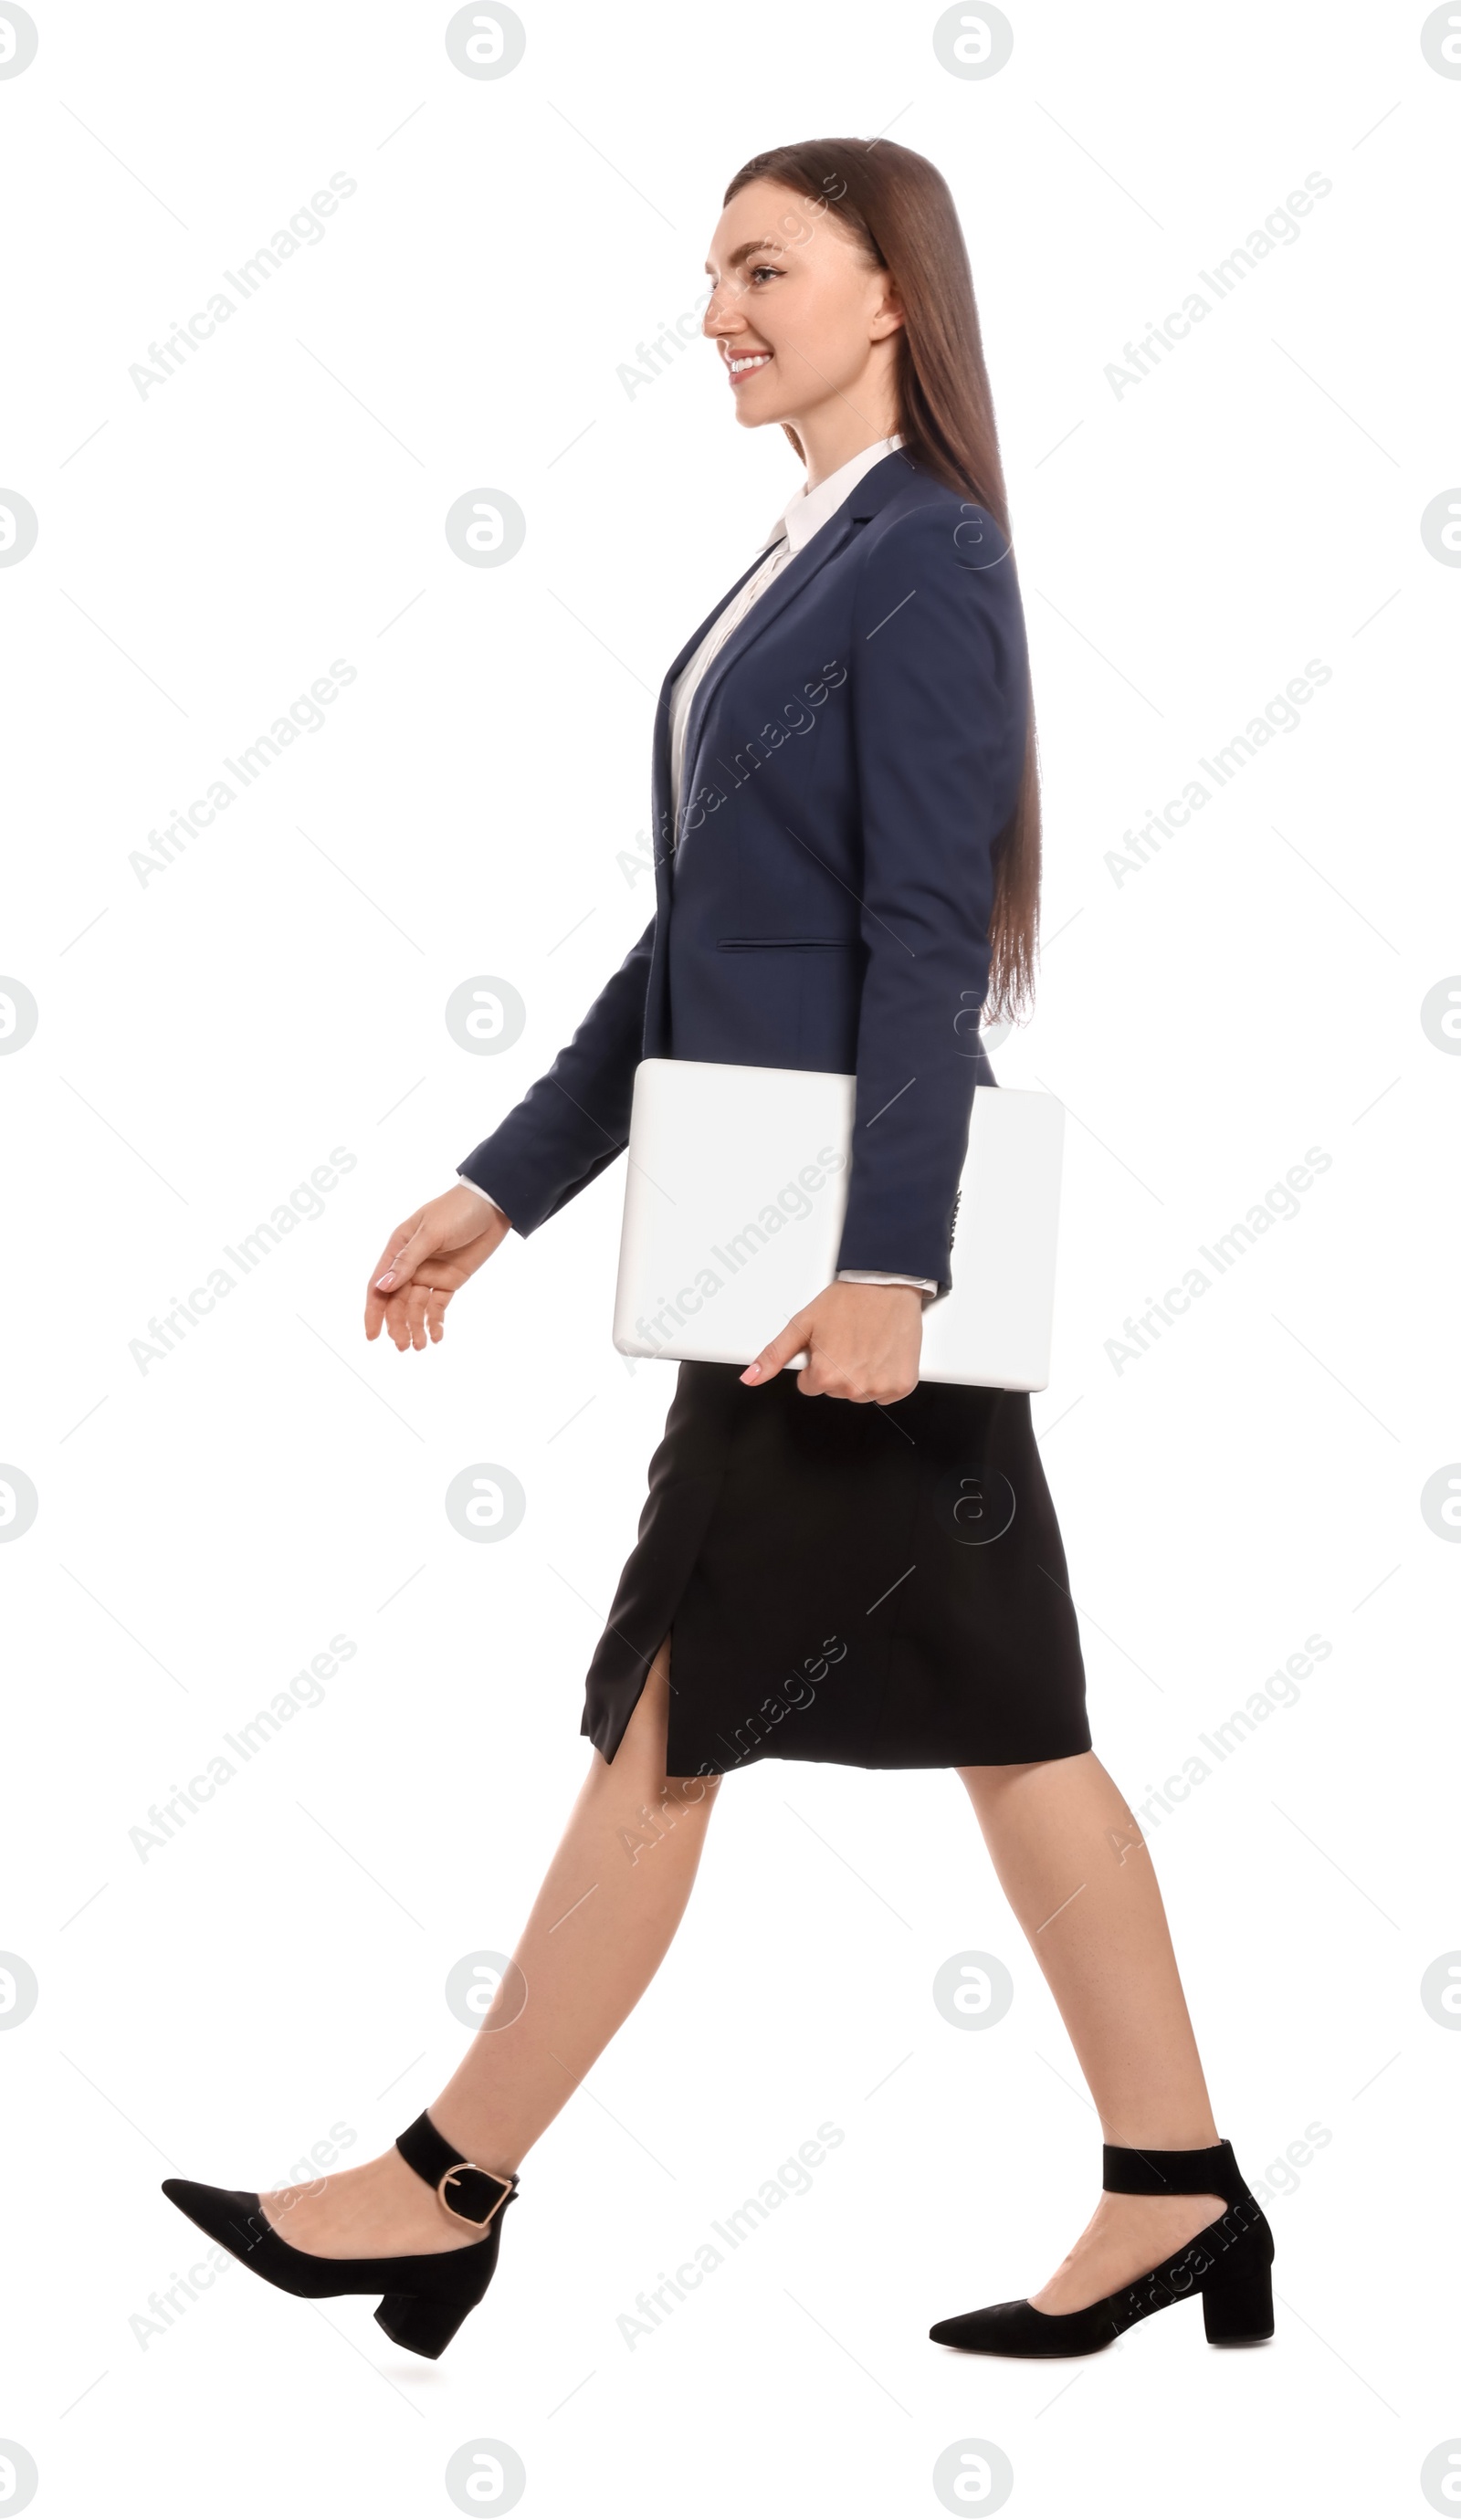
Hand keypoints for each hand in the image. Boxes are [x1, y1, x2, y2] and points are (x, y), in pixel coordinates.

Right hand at [364, 1184, 510, 1353]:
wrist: (493, 1206)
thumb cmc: (457, 1210)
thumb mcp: (430, 1234)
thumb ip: (407, 1261)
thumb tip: (383, 1286)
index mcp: (398, 1249)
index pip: (379, 1285)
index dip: (374, 1311)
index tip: (372, 1336)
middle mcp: (410, 1265)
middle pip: (397, 1302)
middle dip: (398, 1325)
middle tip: (404, 1346)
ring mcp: (430, 1274)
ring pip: (416, 1308)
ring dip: (416, 1327)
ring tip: (420, 1346)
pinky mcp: (449, 1281)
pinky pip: (438, 1306)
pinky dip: (435, 1322)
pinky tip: (436, 1336)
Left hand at [740, 1280, 922, 1402]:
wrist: (886, 1285)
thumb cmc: (847, 1301)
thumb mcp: (802, 1324)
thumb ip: (774, 1355)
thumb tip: (750, 1378)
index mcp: (826, 1375)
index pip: (810, 1387)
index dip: (816, 1364)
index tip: (827, 1345)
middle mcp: (854, 1386)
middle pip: (834, 1391)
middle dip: (837, 1369)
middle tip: (846, 1340)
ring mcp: (880, 1388)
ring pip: (859, 1393)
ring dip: (860, 1375)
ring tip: (865, 1344)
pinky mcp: (902, 1385)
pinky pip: (885, 1394)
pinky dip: (883, 1377)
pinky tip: (881, 1354)